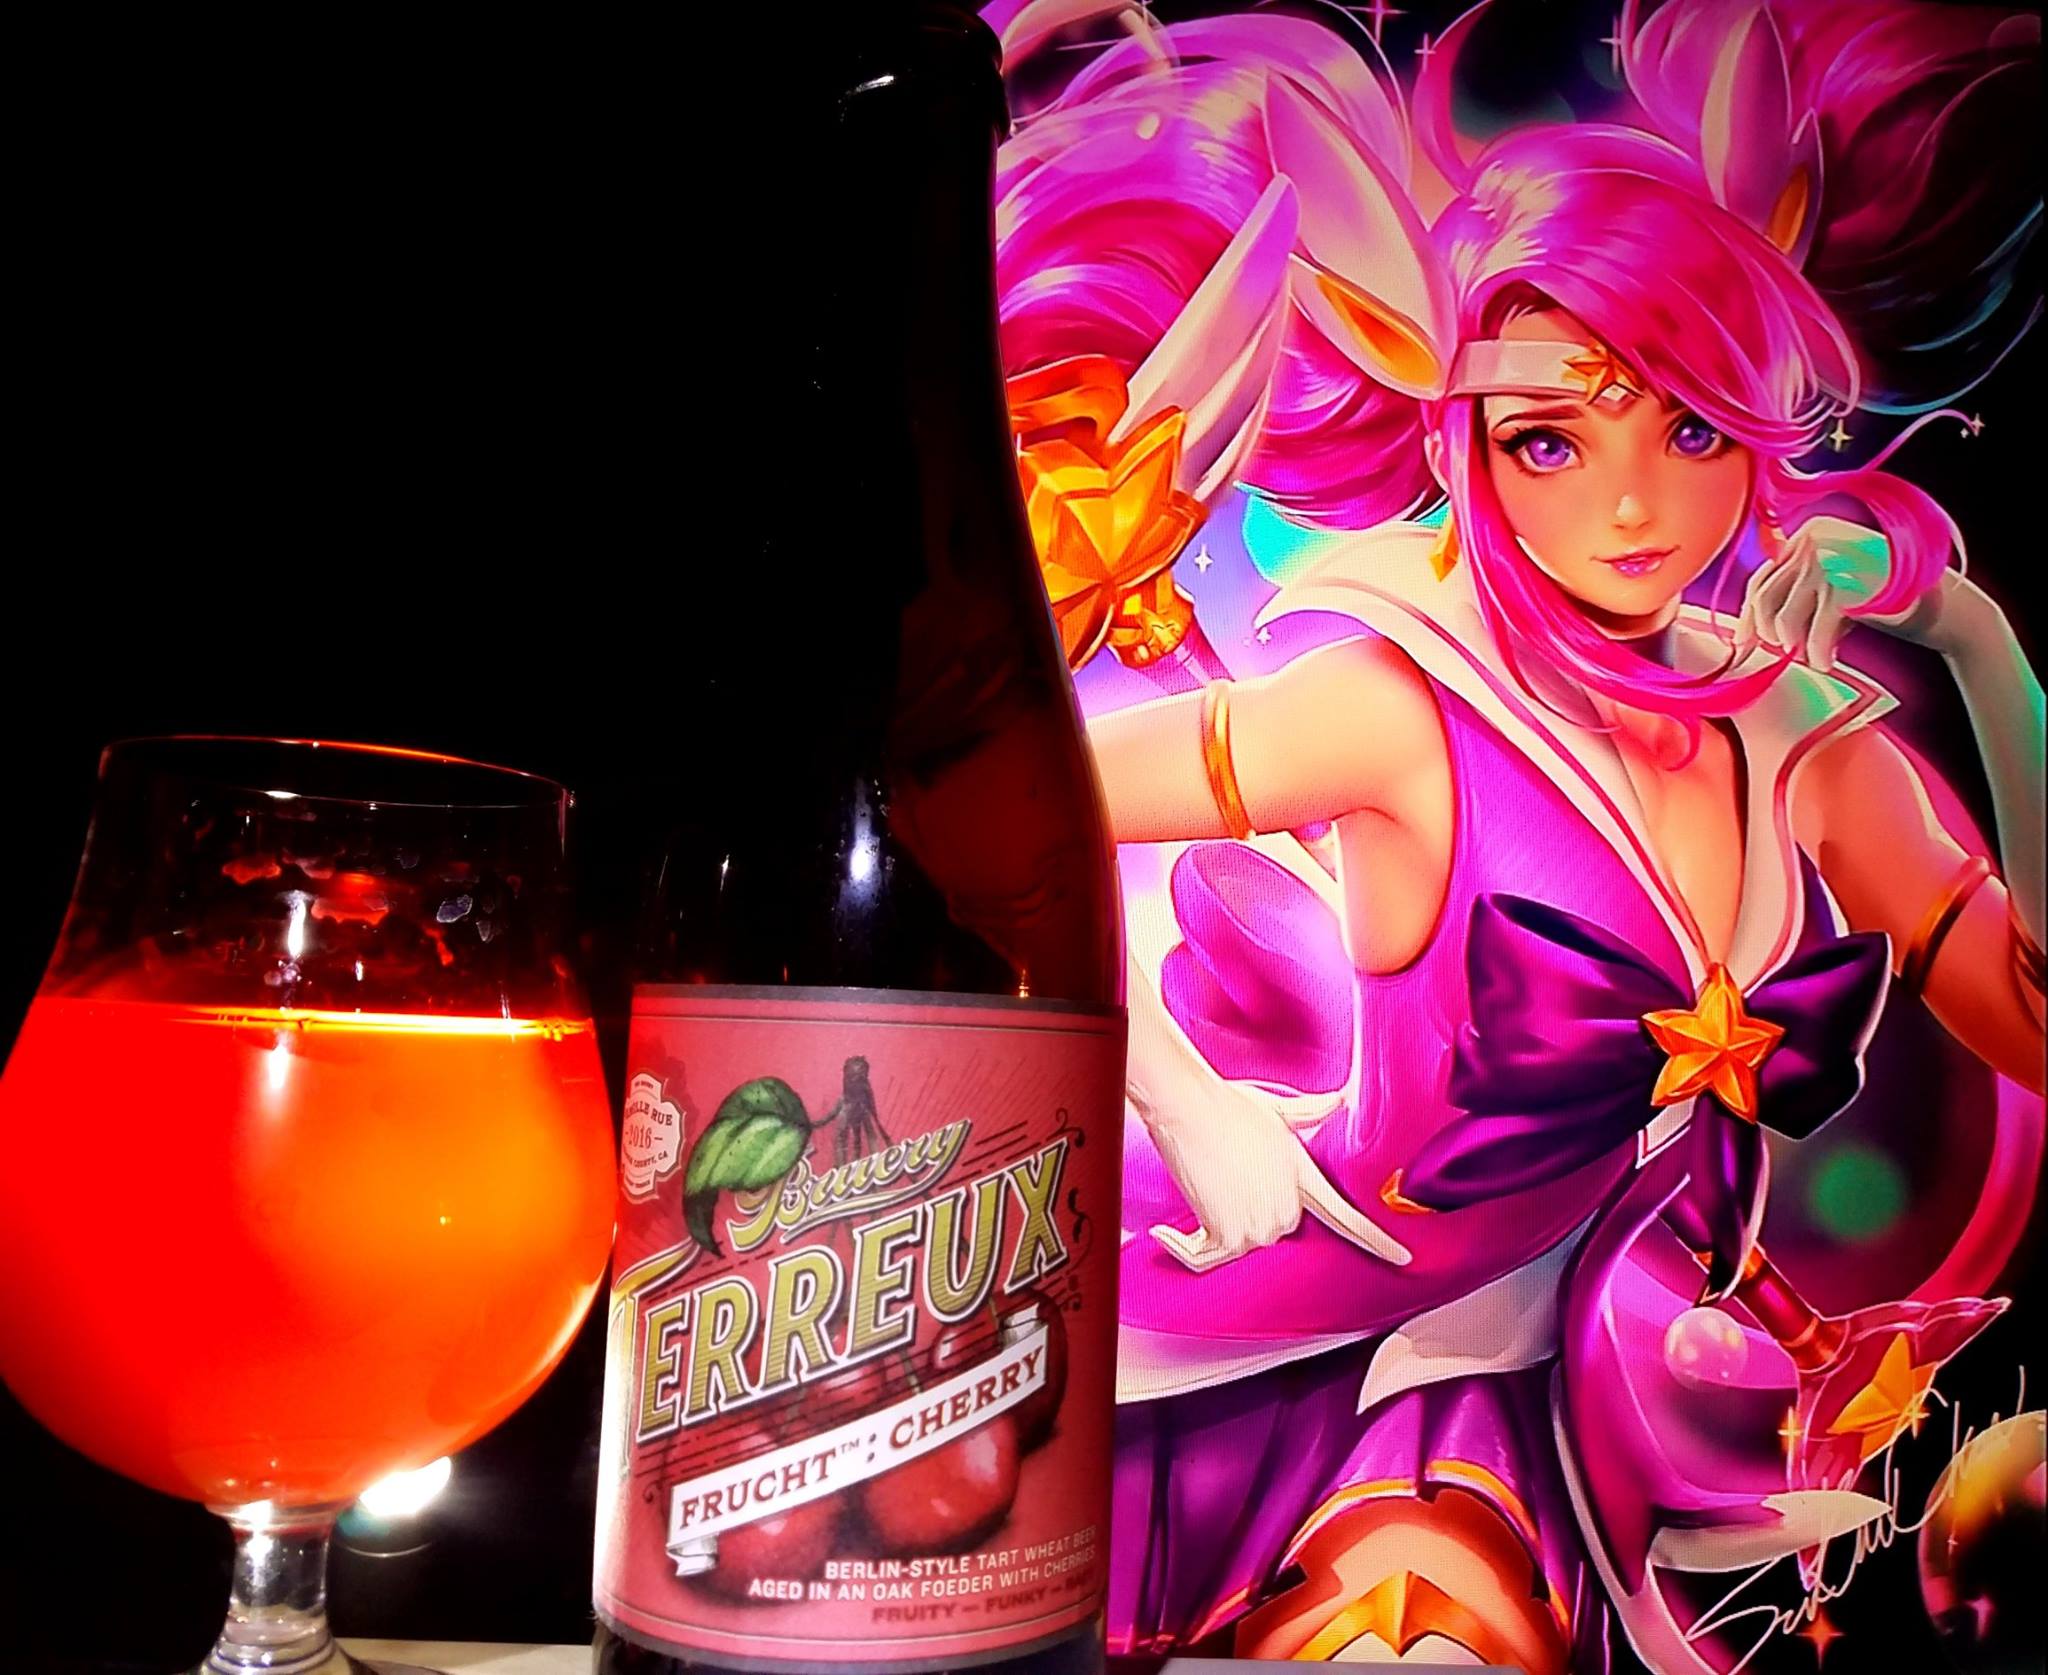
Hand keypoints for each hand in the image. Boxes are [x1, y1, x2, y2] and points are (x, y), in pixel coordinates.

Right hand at [1125, 951, 1409, 1269]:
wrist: (1191, 1108)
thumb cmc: (1227, 1105)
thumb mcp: (1277, 1109)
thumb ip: (1311, 1112)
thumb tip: (1340, 1099)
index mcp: (1304, 1177)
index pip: (1348, 1217)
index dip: (1378, 1241)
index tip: (1404, 1260)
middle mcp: (1288, 1206)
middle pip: (1276, 1228)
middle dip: (1251, 1208)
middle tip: (1226, 1175)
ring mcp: (1260, 1224)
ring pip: (1242, 1242)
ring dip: (1217, 1222)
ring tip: (1205, 1183)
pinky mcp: (1229, 1236)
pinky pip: (1204, 1258)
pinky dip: (1182, 1247)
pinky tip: (1167, 1233)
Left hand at [1735, 516, 1988, 666]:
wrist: (1941, 606)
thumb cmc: (1880, 601)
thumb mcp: (1831, 585)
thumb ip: (1794, 590)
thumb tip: (1745, 627)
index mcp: (1809, 533)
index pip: (1762, 577)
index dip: (1748, 616)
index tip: (1744, 645)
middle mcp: (1815, 537)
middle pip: (1765, 597)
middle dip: (1768, 635)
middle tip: (1784, 656)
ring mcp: (1831, 557)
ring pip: (1783, 616)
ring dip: (1794, 646)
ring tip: (1812, 659)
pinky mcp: (1848, 583)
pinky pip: (1814, 630)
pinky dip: (1816, 652)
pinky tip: (1826, 663)